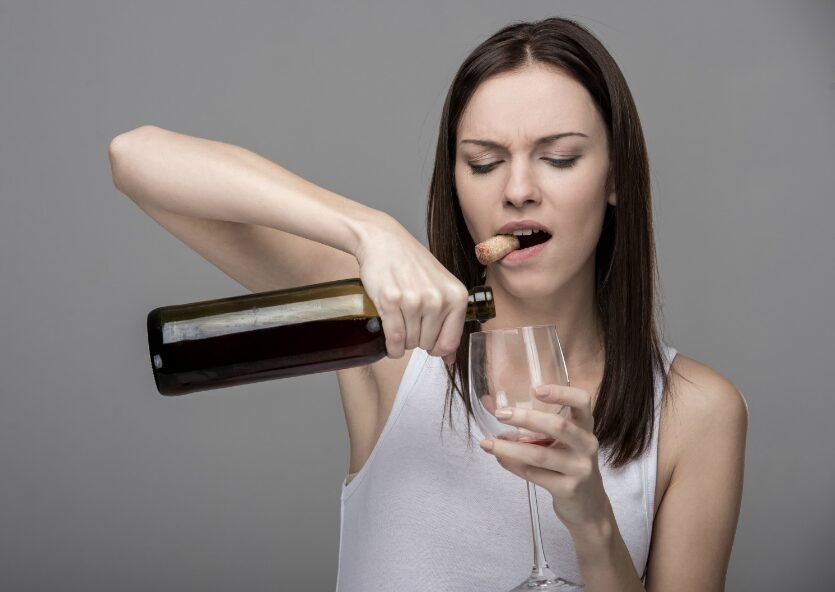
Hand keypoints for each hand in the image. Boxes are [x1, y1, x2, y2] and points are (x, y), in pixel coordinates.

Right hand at [353, 213, 468, 363]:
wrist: (384, 242)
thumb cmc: (413, 264)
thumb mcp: (441, 287)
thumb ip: (450, 321)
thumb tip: (450, 358)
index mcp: (457, 297)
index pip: (450, 343)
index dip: (436, 348)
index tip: (428, 341)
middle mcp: (439, 299)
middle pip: (428, 344)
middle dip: (417, 340)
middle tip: (410, 322)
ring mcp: (415, 301)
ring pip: (410, 343)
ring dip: (402, 341)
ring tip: (399, 321)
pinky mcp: (392, 302)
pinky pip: (394, 339)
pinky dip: (391, 346)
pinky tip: (390, 340)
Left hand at [479, 384, 610, 532]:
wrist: (588, 507)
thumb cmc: (569, 464)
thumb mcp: (561, 441)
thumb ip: (533, 424)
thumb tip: (489, 403)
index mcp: (585, 427)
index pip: (582, 401)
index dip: (561, 393)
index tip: (536, 390)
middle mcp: (587, 445)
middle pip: (558, 426)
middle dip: (525, 419)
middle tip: (500, 414)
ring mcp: (580, 468)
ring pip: (540, 455)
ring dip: (509, 448)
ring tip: (487, 444)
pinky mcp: (568, 489)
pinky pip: (535, 474)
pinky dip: (513, 465)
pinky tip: (500, 459)